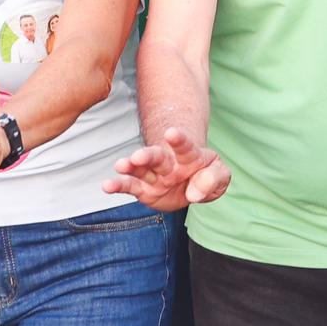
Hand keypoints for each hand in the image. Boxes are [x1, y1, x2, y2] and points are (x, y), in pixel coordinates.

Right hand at [105, 125, 228, 211]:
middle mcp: (169, 164)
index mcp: (190, 156)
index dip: (178, 139)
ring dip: (130, 167)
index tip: (171, 133)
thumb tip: (195, 193)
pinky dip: (118, 186)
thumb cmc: (206, 174)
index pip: (185, 146)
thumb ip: (214, 179)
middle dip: (148, 156)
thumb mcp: (219, 176)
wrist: (190, 183)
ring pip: (140, 170)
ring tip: (120, 165)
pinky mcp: (144, 189)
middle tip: (138, 156)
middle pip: (157, 157)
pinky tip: (106, 186)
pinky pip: (130, 187)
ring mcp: (154, 176)